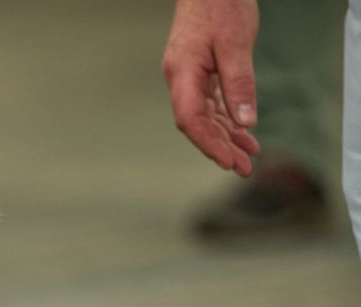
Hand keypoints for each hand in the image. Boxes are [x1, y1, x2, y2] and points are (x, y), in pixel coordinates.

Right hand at [162, 0, 260, 174]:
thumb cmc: (220, 6)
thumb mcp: (235, 43)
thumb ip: (239, 83)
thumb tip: (245, 121)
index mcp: (183, 74)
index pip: (191, 119)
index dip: (208, 144)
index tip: (228, 161)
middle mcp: (181, 80)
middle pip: (197, 124)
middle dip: (219, 148)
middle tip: (243, 168)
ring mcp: (188, 77)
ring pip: (205, 116)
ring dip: (225, 137)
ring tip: (247, 156)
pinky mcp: (199, 72)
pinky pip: (210, 103)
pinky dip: (226, 119)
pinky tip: (241, 132)